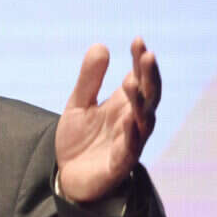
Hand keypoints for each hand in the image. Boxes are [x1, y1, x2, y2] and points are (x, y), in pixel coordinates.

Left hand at [55, 38, 159, 201]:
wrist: (67, 176)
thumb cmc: (79, 140)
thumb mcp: (78, 104)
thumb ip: (88, 79)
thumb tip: (100, 45)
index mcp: (123, 105)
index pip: (139, 78)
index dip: (139, 60)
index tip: (137, 40)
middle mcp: (132, 121)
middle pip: (149, 96)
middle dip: (149, 76)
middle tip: (146, 55)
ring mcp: (129, 142)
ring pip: (143, 121)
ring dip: (140, 102)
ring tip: (132, 81)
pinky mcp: (119, 164)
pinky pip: (130, 149)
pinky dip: (132, 135)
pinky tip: (130, 121)